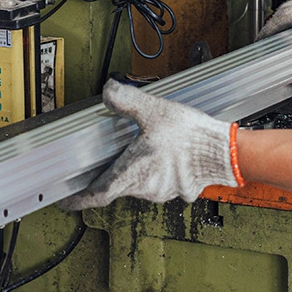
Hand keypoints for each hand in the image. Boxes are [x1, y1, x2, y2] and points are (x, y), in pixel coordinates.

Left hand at [59, 79, 238, 209]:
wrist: (225, 150)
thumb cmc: (191, 137)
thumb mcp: (155, 111)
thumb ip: (127, 101)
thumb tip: (108, 91)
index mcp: (133, 173)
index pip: (95, 195)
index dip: (77, 199)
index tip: (66, 200)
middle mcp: (146, 188)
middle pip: (120, 186)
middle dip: (118, 172)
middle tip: (120, 154)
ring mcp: (165, 191)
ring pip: (143, 185)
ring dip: (142, 170)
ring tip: (151, 148)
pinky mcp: (183, 190)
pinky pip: (165, 184)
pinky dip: (163, 172)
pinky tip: (172, 155)